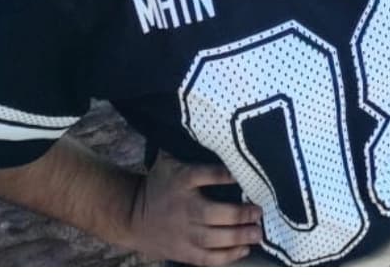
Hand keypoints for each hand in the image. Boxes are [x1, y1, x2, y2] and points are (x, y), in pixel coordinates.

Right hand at [125, 151, 263, 265]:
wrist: (130, 217)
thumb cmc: (159, 184)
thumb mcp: (168, 162)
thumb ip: (187, 149)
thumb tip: (211, 132)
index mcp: (181, 181)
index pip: (204, 175)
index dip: (224, 175)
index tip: (243, 175)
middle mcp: (182, 208)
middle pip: (212, 214)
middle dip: (239, 214)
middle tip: (259, 211)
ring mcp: (182, 233)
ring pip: (212, 239)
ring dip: (239, 236)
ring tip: (257, 232)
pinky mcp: (183, 251)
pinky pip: (207, 257)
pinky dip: (228, 256)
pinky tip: (245, 249)